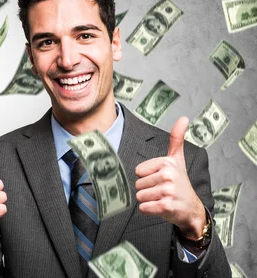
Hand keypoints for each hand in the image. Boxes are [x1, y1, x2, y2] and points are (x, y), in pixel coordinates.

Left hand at [135, 117, 205, 238]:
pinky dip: (149, 210)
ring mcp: (167, 191)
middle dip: (147, 189)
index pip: (138, 171)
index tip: (160, 179)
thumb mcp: (177, 159)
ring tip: (161, 198)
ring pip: (140, 196)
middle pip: (138, 184)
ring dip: (148, 200)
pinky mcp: (166, 206)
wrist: (191, 208)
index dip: (147, 177)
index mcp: (167, 163)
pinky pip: (143, 208)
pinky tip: (161, 207)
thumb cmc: (180, 183)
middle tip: (162, 190)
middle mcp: (168, 175)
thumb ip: (176, 139)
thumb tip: (184, 118)